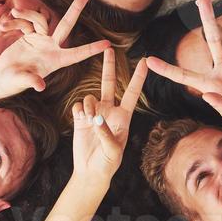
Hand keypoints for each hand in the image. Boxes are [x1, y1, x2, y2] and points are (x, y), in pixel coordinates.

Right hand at [0, 0, 111, 92]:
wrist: (3, 75)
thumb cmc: (14, 82)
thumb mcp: (22, 81)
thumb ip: (31, 81)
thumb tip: (40, 86)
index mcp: (55, 60)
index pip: (77, 54)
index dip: (91, 49)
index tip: (107, 44)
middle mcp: (51, 47)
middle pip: (66, 25)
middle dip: (75, 10)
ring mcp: (41, 39)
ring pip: (40, 19)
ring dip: (27, 15)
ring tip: (13, 14)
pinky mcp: (30, 35)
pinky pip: (26, 22)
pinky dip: (16, 22)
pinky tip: (4, 26)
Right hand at [70, 48, 147, 180]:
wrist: (90, 172)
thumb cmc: (107, 164)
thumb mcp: (112, 152)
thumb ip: (106, 134)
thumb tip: (96, 118)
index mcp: (123, 117)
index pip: (131, 93)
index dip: (138, 77)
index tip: (144, 61)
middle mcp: (109, 111)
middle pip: (108, 83)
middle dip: (109, 66)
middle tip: (108, 49)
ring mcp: (94, 113)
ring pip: (89, 96)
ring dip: (88, 105)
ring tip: (89, 120)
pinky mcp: (80, 118)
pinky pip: (77, 105)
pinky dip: (78, 111)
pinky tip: (80, 120)